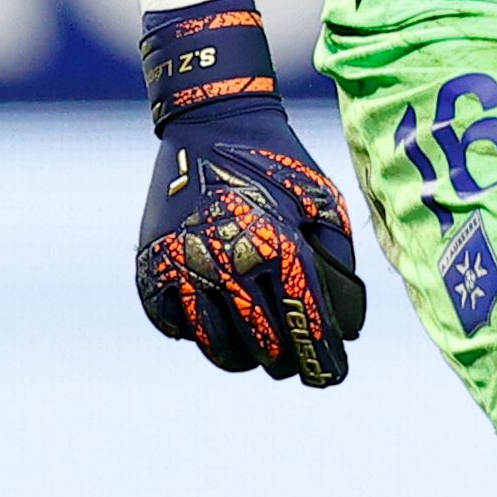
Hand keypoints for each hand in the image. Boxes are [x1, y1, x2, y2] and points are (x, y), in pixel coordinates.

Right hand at [132, 0, 367, 385]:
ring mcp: (182, 267)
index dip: (324, 362)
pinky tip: (218, 320)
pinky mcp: (151, 269)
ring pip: (219, 348)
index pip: (307, 327)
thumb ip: (337, 262)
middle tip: (296, 360)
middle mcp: (226, 262)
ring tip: (258, 349)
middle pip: (265, 348)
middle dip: (288, 362)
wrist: (210, 120)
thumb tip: (345, 325)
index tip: (332, 375)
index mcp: (276, 245)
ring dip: (245, 357)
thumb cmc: (278, 163)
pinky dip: (199, 333)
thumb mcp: (324, 203)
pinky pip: (176, 327)